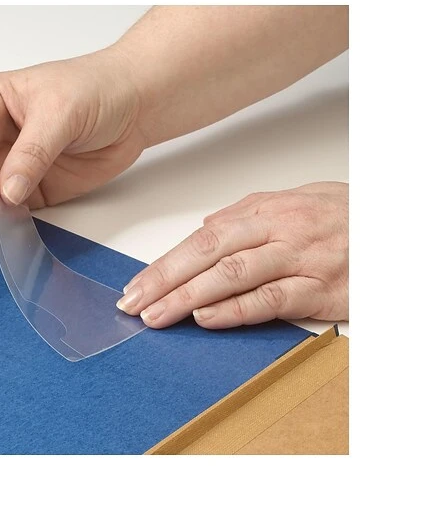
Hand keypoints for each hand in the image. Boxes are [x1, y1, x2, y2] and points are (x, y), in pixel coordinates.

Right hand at [0, 49, 144, 223]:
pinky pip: (3, 210)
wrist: (133, 108)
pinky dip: (1, 220)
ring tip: (1, 215)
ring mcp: (7, 164)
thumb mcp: (60, 113)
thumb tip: (7, 192)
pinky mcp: (28, 190)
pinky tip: (14, 223)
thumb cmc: (95, 90)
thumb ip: (32, 153)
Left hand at [116, 182, 347, 328]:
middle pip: (208, 255)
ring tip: (158, 316)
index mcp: (263, 211)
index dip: (164, 263)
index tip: (137, 285)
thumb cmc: (338, 215)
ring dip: (189, 298)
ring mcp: (298, 260)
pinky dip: (235, 310)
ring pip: (233, 276)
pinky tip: (207, 319)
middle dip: (165, 281)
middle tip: (134, 304)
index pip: (201, 238)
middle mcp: (276, 232)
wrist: (387, 225)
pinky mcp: (319, 289)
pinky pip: (271, 300)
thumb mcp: (290, 201)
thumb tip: (205, 228)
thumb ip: (244, 214)